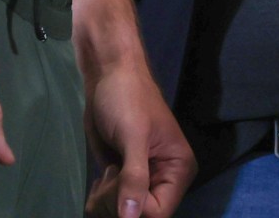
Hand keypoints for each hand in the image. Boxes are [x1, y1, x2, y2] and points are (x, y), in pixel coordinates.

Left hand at [83, 54, 193, 217]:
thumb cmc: (126, 99)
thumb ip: (134, 178)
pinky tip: (101, 177)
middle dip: (116, 203)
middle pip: (139, 216)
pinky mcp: (124, 179)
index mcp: (178, 171)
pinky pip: (112, 206)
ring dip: (106, 201)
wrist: (107, 76)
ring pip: (123, 214)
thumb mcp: (133, 136)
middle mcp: (164, 181)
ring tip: (105, 174)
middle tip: (108, 175)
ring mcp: (143, 182)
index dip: (134, 207)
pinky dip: (101, 199)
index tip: (118, 181)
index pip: (158, 212)